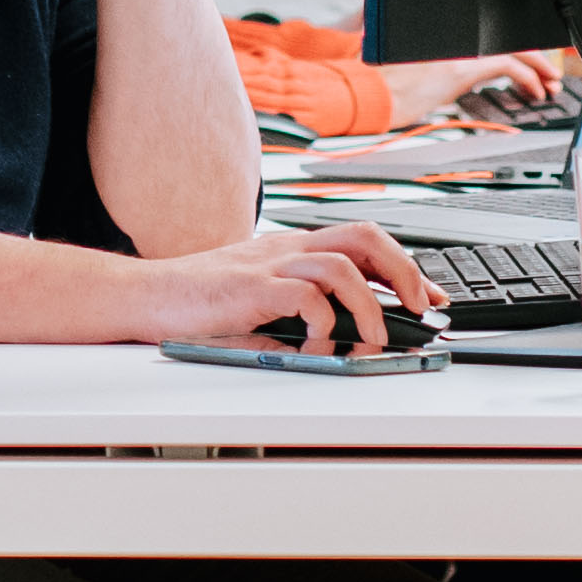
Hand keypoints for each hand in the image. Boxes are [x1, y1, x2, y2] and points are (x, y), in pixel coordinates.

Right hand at [143, 214, 434, 352]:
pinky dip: (322, 324)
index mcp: (295, 249)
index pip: (365, 242)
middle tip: (421, 308)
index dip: (406, 266)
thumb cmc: (201, 300)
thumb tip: (347, 336)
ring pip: (342, 266)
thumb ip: (300, 307)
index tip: (431, 297)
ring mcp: (270, 266)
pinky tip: (319, 345)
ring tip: (376, 338)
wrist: (150, 295)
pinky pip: (303, 297)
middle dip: (405, 272)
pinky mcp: (251, 289)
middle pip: (365, 237)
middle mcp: (289, 250)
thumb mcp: (262, 297)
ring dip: (370, 305)